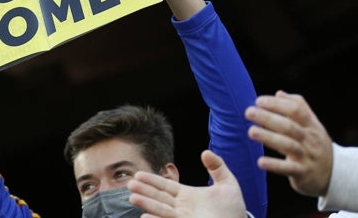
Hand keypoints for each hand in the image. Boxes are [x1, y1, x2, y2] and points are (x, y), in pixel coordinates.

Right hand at [128, 150, 245, 217]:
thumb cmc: (233, 209)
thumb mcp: (228, 184)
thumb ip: (217, 167)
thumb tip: (205, 152)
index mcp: (187, 195)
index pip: (165, 186)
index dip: (152, 180)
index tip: (138, 175)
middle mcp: (182, 207)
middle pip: (159, 197)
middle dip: (144, 191)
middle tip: (129, 185)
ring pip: (161, 210)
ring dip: (147, 204)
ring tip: (133, 198)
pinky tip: (145, 216)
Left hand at [245, 90, 332, 196]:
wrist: (334, 175)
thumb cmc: (315, 145)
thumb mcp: (312, 126)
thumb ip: (298, 108)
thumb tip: (279, 93)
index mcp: (312, 125)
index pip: (297, 109)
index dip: (277, 104)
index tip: (258, 101)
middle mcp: (311, 139)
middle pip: (289, 126)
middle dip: (268, 118)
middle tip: (248, 112)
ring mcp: (307, 156)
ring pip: (288, 145)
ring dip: (268, 137)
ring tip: (251, 131)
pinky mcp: (303, 173)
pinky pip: (288, 168)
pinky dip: (274, 165)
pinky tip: (260, 161)